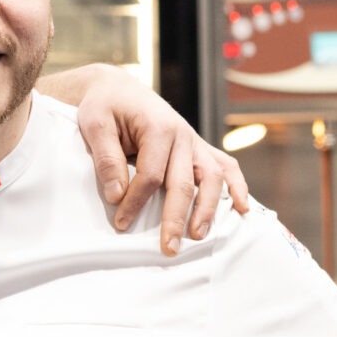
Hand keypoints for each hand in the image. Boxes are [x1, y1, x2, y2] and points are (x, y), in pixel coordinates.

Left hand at [61, 65, 251, 255]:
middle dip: (176, 218)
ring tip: (199, 235)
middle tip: (169, 248)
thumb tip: (117, 194)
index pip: (151, 175)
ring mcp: (193, 142)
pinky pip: (225, 166)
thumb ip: (106, 158)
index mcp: (159, 127)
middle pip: (185, 182)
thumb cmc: (104, 105)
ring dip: (208, 208)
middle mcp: (183, 135)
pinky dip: (237, 186)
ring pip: (211, 178)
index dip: (136, 202)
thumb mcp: (95, 123)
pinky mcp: (196, 147)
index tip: (121, 223)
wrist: (118, 88)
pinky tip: (241, 208)